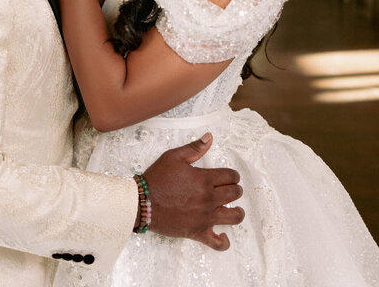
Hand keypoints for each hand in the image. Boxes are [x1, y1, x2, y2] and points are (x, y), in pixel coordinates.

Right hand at [141, 133, 243, 250]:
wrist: (141, 202)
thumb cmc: (156, 179)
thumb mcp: (174, 157)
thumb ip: (194, 147)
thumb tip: (210, 137)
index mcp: (204, 179)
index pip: (232, 176)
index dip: (232, 175)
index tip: (228, 177)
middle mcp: (208, 198)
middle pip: (236, 194)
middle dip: (235, 189)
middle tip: (227, 189)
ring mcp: (205, 217)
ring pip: (234, 217)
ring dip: (237, 211)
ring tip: (231, 208)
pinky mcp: (198, 232)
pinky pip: (218, 243)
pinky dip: (224, 241)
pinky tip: (223, 234)